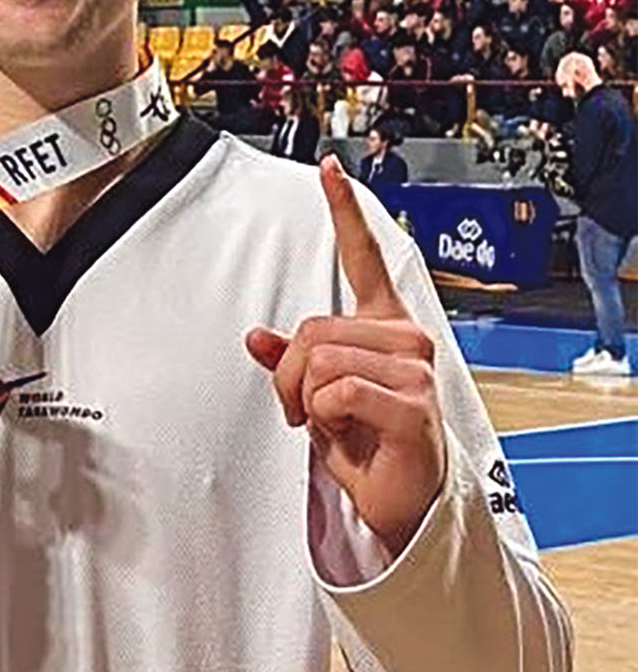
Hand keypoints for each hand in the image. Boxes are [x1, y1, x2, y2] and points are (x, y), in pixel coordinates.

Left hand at [245, 155, 444, 558]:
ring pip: (320, 358)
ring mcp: (415, 369)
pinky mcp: (413, 403)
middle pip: (313, 328)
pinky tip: (346, 432)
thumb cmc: (369, 447)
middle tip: (303, 411)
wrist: (402, 501)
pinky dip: (325, 416)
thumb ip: (291, 364)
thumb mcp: (317, 399)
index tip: (330, 171)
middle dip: (290, 375)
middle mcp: (406, 339)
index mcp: (386, 328)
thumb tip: (256, 338)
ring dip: (305, 399)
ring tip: (324, 423)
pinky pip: (338, 390)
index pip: (365, 259)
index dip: (345, 212)